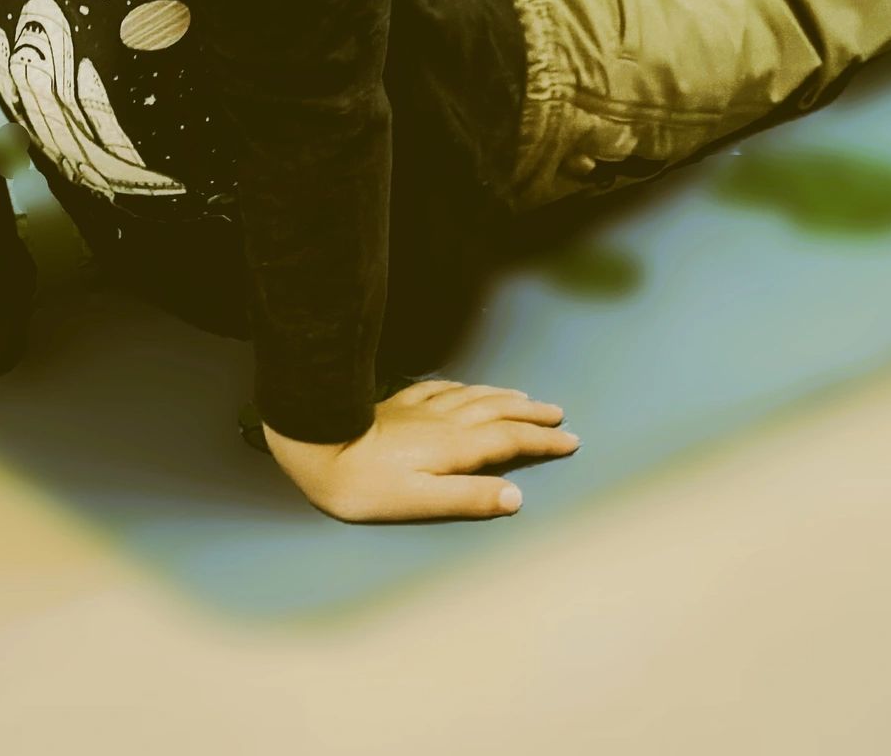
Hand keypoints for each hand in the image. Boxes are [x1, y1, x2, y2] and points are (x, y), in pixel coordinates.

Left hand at [262, 378, 579, 521]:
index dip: (542, 440)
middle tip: (558, 414)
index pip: (510, 439)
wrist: (321, 449)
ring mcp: (423, 409)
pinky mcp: (401, 404)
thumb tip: (517, 497)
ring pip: (475, 396)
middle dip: (531, 413)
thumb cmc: (368, 487)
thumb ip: (469, 498)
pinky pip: (444, 389)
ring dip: (504, 396)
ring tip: (524, 396)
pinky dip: (466, 388)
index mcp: (456, 446)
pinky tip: (466, 388)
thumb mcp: (421, 502)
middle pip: (498, 411)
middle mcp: (446, 421)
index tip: (570, 440)